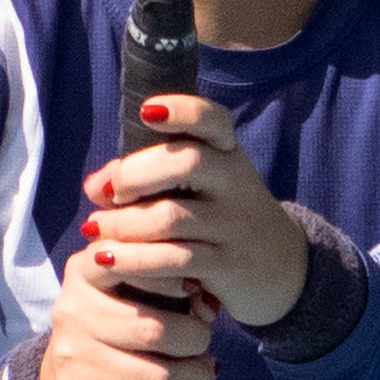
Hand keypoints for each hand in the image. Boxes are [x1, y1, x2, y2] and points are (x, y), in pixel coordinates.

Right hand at [37, 242, 215, 379]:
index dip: (168, 276)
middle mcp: (73, 311)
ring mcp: (74, 358)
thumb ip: (173, 288)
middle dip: (195, 342)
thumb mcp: (136, 294)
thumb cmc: (117, 326)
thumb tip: (208, 308)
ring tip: (204, 375)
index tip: (194, 288)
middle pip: (153, 331)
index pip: (127, 262)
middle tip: (205, 346)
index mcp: (85, 272)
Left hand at [83, 93, 309, 333]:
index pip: (212, 120)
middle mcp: (236, 183)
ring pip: (171, 217)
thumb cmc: (223, 220)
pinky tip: (109, 260)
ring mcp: (235, 225)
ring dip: (123, 224)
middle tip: (110, 194)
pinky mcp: (229, 266)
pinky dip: (134, 261)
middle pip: (186, 162)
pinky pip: (175, 260)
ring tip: (96, 230)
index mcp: (227, 155)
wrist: (284, 269)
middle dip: (134, 174)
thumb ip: (146, 181)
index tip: (147, 111)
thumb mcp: (198, 192)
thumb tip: (94, 186)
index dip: (181, 109)